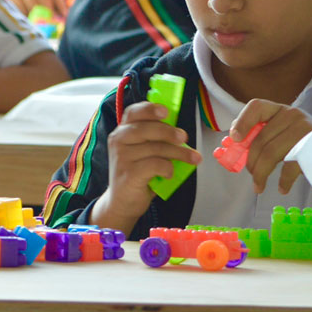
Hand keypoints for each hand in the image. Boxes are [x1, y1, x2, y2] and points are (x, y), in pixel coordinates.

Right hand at [100, 101, 201, 227]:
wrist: (122, 201)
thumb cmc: (137, 173)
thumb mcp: (143, 151)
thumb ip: (153, 139)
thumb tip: (179, 131)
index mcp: (122, 131)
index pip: (133, 113)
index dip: (149, 109)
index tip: (166, 112)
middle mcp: (118, 141)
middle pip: (147, 129)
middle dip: (170, 132)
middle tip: (184, 138)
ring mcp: (121, 157)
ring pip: (156, 148)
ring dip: (179, 153)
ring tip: (192, 159)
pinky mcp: (128, 173)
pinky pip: (156, 165)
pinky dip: (168, 168)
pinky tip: (169, 174)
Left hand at [228, 100, 311, 194]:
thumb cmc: (298, 139)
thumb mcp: (279, 130)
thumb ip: (258, 133)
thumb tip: (229, 143)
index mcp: (278, 109)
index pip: (256, 107)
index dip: (242, 122)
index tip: (234, 139)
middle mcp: (292, 115)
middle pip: (261, 140)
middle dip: (251, 162)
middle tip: (250, 174)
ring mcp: (304, 130)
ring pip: (271, 154)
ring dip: (261, 174)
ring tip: (258, 185)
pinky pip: (290, 167)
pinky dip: (283, 181)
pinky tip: (281, 188)